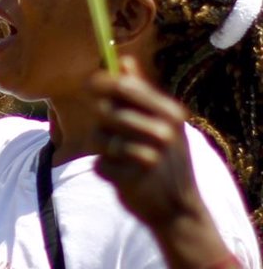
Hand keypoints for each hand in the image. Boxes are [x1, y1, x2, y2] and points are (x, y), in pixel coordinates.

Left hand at [89, 57, 204, 228]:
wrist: (178, 209)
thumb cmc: (168, 159)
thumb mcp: (165, 124)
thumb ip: (141, 92)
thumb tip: (123, 58)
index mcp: (170, 113)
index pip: (124, 86)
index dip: (100, 81)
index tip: (89, 84)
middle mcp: (162, 132)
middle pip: (105, 111)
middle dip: (103, 121)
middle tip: (116, 132)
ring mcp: (148, 156)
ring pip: (98, 138)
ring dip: (102, 148)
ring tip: (121, 156)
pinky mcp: (131, 179)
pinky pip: (98, 164)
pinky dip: (105, 170)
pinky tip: (123, 176)